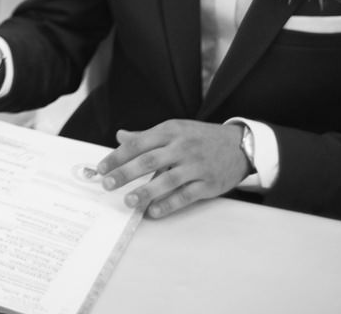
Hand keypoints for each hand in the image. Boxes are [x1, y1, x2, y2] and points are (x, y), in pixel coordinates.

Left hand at [92, 120, 248, 219]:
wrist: (239, 145)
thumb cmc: (200, 137)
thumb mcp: (175, 129)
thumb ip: (147, 136)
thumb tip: (121, 137)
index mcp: (170, 130)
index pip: (138, 143)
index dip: (118, 156)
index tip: (101, 168)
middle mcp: (182, 147)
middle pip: (148, 161)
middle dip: (125, 173)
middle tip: (107, 185)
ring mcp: (196, 166)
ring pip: (167, 180)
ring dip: (145, 192)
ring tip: (129, 201)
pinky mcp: (208, 184)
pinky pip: (186, 196)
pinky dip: (169, 205)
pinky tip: (154, 212)